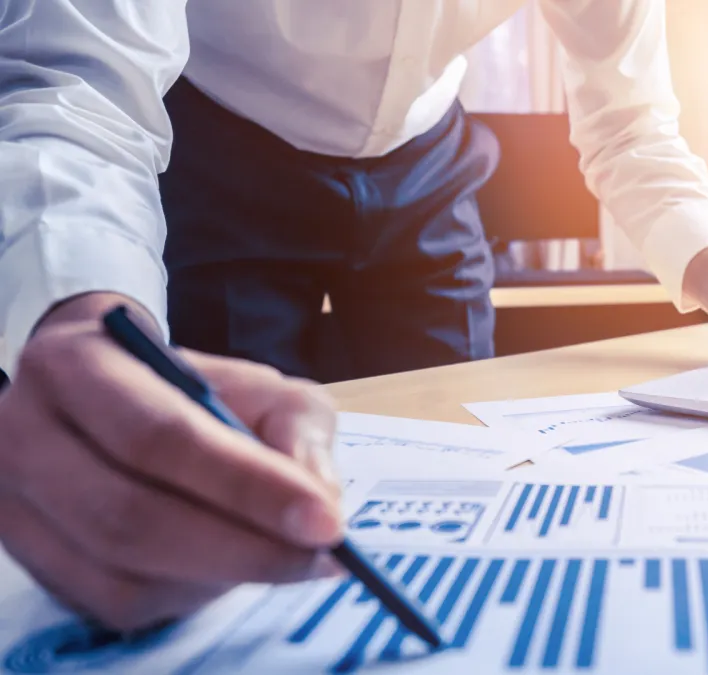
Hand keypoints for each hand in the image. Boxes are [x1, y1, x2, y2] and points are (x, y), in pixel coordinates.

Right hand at [0, 293, 343, 630]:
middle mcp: (25, 435)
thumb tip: (319, 500)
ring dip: (220, 574)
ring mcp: (16, 506)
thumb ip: (296, 429)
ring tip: (281, 555)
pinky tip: (228, 567)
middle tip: (318, 555)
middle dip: (243, 546)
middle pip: (132, 516)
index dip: (247, 485)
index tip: (325, 520)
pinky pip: (117, 602)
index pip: (160, 437)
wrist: (114, 399)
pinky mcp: (33, 561)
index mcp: (75, 367)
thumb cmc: (192, 391)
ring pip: (124, 571)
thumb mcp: (259, 385)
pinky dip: (189, 594)